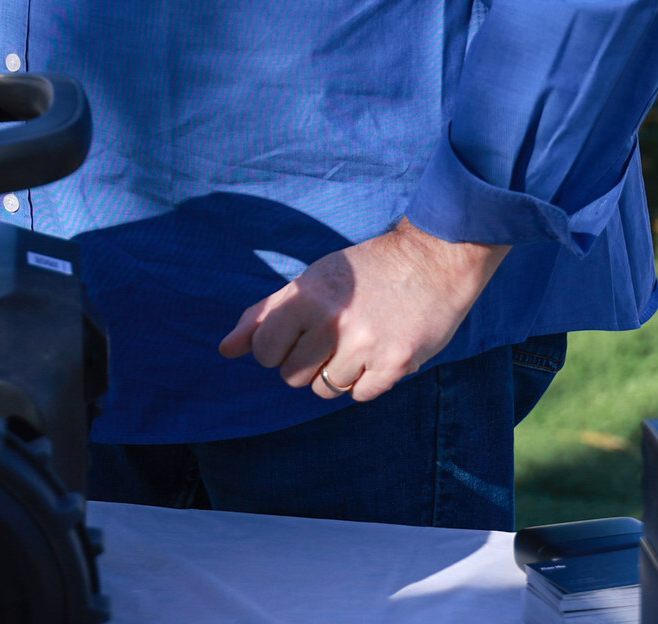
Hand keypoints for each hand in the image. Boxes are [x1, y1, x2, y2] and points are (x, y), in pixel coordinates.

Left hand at [216, 219, 510, 404]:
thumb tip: (224, 350)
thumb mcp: (310, 281)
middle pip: (292, 376)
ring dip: (335, 373)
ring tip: (355, 344)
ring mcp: (366, 345)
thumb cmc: (364, 272)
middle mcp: (333, 322)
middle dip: (304, 363)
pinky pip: (359, 396)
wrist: (433, 261)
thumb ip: (264, 315)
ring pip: (325, 389)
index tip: (294, 335)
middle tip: (327, 339)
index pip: (263, 350)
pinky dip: (364, 382)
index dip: (273, 349)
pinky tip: (376, 354)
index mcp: (307, 296)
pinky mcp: (396, 365)